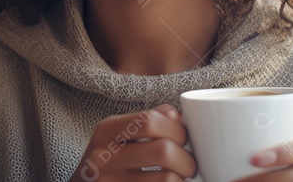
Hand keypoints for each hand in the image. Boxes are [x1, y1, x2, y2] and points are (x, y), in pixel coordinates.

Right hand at [69, 105, 196, 180]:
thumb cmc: (107, 163)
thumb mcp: (117, 136)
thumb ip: (146, 122)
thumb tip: (178, 117)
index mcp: (106, 130)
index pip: (150, 120)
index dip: (177, 129)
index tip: (185, 140)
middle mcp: (103, 157)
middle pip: (163, 150)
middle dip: (187, 159)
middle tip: (189, 166)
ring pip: (167, 179)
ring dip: (182, 180)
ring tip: (180, 179)